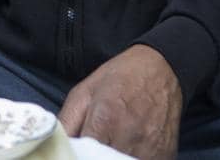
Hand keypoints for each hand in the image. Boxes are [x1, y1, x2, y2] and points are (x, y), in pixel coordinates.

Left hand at [59, 45, 182, 159]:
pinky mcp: (165, 154)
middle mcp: (130, 136)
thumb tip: (54, 145)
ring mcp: (151, 148)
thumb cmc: (120, 78)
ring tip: (112, 146)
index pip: (85, 155)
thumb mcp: (84, 92)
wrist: (161, 69)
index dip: (79, 154)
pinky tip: (130, 148)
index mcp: (106, 119)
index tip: (78, 150)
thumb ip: (67, 122)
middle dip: (96, 158)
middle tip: (93, 149)